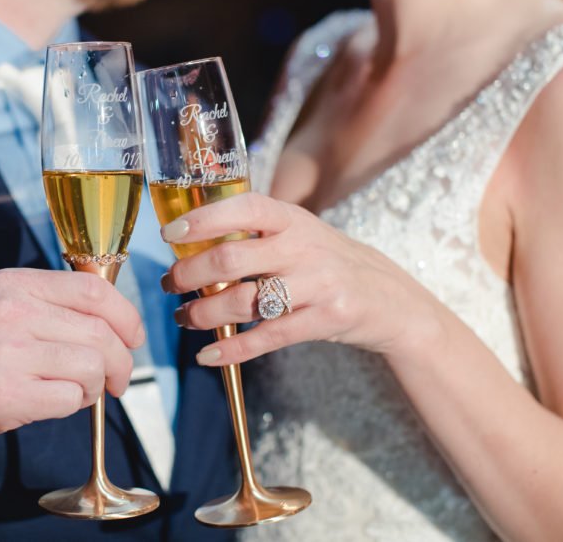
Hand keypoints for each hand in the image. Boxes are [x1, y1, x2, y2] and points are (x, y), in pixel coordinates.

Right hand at [0, 268, 144, 446]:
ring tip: (77, 392)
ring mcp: (9, 354)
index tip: (133, 337)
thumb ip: (45, 302)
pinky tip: (53, 403)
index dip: (126, 315)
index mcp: (14, 284)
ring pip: (90, 367)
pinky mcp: (6, 396)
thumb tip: (107, 319)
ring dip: (94, 387)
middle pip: (100, 333)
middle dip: (121, 361)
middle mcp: (13, 312)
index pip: (94, 290)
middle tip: (117, 380)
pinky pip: (68, 400)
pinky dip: (72, 406)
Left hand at [163, 193, 442, 365]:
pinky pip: (268, 338)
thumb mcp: (302, 234)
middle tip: (170, 284)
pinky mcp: (326, 320)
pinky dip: (232, 349)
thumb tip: (191, 243)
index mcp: (293, 219)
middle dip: (191, 273)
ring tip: (184, 318)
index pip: (244, 208)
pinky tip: (208, 355)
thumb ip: (258, 234)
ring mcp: (318, 284)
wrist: (392, 300)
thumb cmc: (330, 263)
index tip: (170, 235)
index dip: (203, 219)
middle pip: (233, 258)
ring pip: (244, 301)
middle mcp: (304, 247)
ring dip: (204, 313)